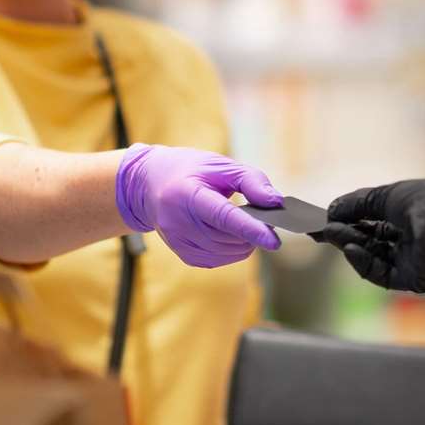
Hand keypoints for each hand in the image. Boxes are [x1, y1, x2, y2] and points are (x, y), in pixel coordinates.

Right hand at [116, 145, 281, 267]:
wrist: (149, 185)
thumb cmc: (190, 171)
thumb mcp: (221, 165)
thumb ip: (251, 181)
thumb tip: (276, 203)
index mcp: (187, 194)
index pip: (223, 216)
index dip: (250, 229)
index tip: (274, 240)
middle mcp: (178, 221)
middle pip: (229, 237)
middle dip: (252, 231)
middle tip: (257, 215)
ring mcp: (178, 241)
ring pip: (227, 252)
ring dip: (244, 241)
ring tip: (240, 221)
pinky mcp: (183, 255)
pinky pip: (218, 260)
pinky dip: (232, 250)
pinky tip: (227, 233)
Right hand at [322, 180, 424, 292]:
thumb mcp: (389, 195)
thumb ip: (358, 203)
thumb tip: (332, 209)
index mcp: (407, 209)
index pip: (370, 214)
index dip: (345, 215)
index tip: (321, 216)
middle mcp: (407, 233)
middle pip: (366, 235)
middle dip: (342, 230)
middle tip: (314, 229)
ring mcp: (408, 256)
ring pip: (369, 252)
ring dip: (349, 243)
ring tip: (329, 233)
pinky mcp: (408, 277)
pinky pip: (379, 272)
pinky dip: (363, 262)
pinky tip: (351, 249)